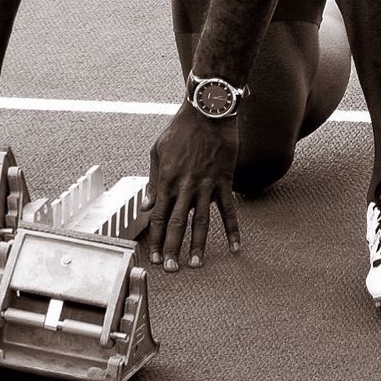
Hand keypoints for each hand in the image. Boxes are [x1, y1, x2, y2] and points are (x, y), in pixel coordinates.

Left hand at [143, 100, 239, 270]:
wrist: (208, 111)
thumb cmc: (181, 128)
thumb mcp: (158, 151)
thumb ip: (152, 181)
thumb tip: (146, 206)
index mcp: (166, 180)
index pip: (158, 217)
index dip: (156, 239)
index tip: (155, 256)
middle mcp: (185, 187)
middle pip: (177, 225)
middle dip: (173, 249)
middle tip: (170, 269)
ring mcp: (206, 186)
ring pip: (201, 222)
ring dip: (198, 246)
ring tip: (195, 265)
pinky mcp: (224, 182)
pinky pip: (229, 211)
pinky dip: (232, 230)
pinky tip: (234, 247)